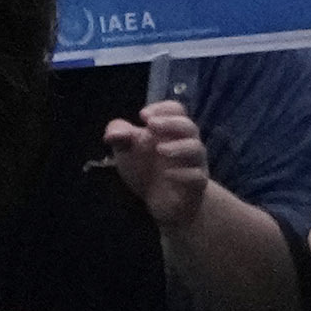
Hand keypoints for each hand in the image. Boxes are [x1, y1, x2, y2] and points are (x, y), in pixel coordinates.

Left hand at [97, 96, 218, 236]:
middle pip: (188, 126)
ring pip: (196, 148)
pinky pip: (197, 176)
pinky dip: (184, 174)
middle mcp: (186, 143)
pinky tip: (167, 175)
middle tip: (151, 125)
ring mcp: (193, 164)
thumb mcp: (127, 150)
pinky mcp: (196, 185)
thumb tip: (112, 134)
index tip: (143, 115)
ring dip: (179, 146)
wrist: (161, 203)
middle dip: (170, 122)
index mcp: (171, 130)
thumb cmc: (146, 169)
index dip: (162, 108)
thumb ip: (120, 137)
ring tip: (160, 150)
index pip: (175, 110)